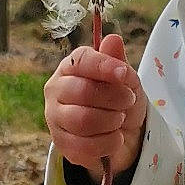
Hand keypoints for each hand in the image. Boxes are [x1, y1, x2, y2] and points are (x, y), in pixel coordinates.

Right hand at [43, 32, 146, 178]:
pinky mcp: (61, 144)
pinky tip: (115, 138)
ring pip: (83, 120)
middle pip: (83, 92)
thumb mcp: (126, 80)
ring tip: (120, 119)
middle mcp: (56, 90)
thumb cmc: (119, 101)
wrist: (122, 135)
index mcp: (70, 68)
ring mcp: (55, 118)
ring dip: (111, 121)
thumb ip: (118, 62)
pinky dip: (108, 143)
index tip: (125, 73)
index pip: (81, 61)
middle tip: (128, 100)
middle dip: (114, 97)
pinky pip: (85, 146)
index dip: (104, 66)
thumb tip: (113, 39)